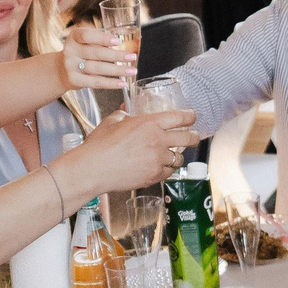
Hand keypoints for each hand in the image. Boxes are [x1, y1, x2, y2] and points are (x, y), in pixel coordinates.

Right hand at [61, 103, 198, 194]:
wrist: (93, 169)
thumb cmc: (99, 145)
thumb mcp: (112, 121)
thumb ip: (124, 115)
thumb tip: (127, 111)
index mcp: (149, 124)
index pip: (180, 118)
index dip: (190, 117)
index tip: (192, 117)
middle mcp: (158, 141)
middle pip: (188, 138)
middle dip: (194, 137)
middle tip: (193, 137)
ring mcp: (157, 160)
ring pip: (179, 158)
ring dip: (177, 155)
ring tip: (172, 154)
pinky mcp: (154, 176)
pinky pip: (169, 172)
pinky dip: (166, 169)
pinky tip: (159, 166)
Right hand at [62, 21, 136, 90]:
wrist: (60, 70)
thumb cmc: (80, 53)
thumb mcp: (85, 43)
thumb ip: (100, 41)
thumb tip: (125, 46)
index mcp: (74, 37)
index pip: (86, 35)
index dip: (102, 38)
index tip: (117, 41)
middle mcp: (70, 50)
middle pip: (96, 53)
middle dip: (116, 56)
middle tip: (132, 57)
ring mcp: (71, 66)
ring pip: (97, 68)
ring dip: (117, 70)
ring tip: (132, 71)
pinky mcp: (74, 80)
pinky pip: (95, 82)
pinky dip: (110, 83)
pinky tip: (122, 83)